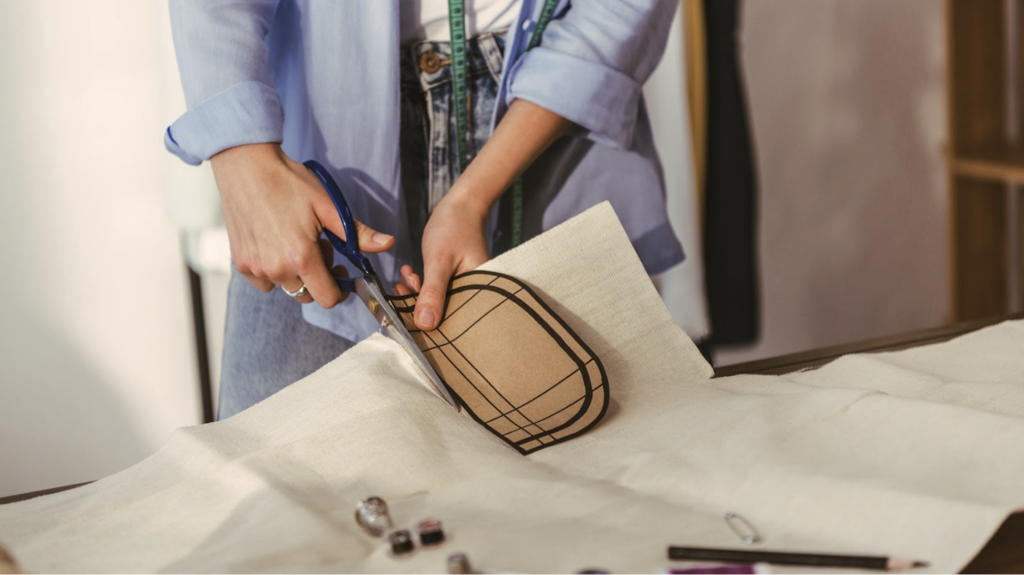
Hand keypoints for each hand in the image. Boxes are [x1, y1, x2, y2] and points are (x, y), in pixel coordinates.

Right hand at [210, 143, 394, 306]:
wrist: (246, 165)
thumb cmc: (289, 182)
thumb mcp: (329, 206)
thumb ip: (357, 233)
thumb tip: (388, 244)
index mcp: (301, 257)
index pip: (328, 298)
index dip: (340, 289)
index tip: (341, 271)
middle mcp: (276, 269)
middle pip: (308, 295)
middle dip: (319, 278)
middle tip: (319, 247)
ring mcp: (255, 267)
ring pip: (286, 288)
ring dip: (296, 274)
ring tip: (296, 242)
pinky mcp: (240, 263)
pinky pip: (264, 282)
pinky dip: (273, 272)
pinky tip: (276, 246)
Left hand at [394, 192, 489, 329]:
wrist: (461, 205)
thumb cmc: (455, 228)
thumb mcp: (439, 261)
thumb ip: (432, 292)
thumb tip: (424, 325)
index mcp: (480, 293)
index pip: (456, 321)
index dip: (432, 324)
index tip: (407, 315)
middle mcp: (475, 294)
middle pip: (446, 315)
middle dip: (421, 307)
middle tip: (402, 291)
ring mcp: (464, 288)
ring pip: (438, 304)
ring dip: (417, 294)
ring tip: (405, 278)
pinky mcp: (454, 282)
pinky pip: (436, 292)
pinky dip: (421, 286)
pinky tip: (409, 275)